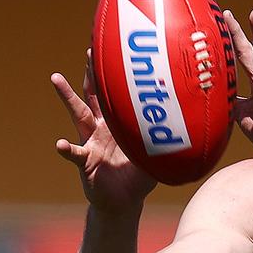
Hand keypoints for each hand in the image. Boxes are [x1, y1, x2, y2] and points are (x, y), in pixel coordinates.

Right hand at [51, 52, 155, 213]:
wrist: (123, 202)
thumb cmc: (139, 178)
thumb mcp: (157, 160)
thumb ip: (169, 148)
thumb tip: (196, 136)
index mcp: (120, 123)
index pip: (117, 94)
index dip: (116, 74)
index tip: (118, 50)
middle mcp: (103, 127)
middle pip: (96, 94)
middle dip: (93, 72)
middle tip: (90, 50)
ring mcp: (91, 140)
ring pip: (78, 114)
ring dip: (67, 96)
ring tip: (56, 77)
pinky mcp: (84, 160)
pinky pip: (74, 153)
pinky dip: (67, 148)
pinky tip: (60, 144)